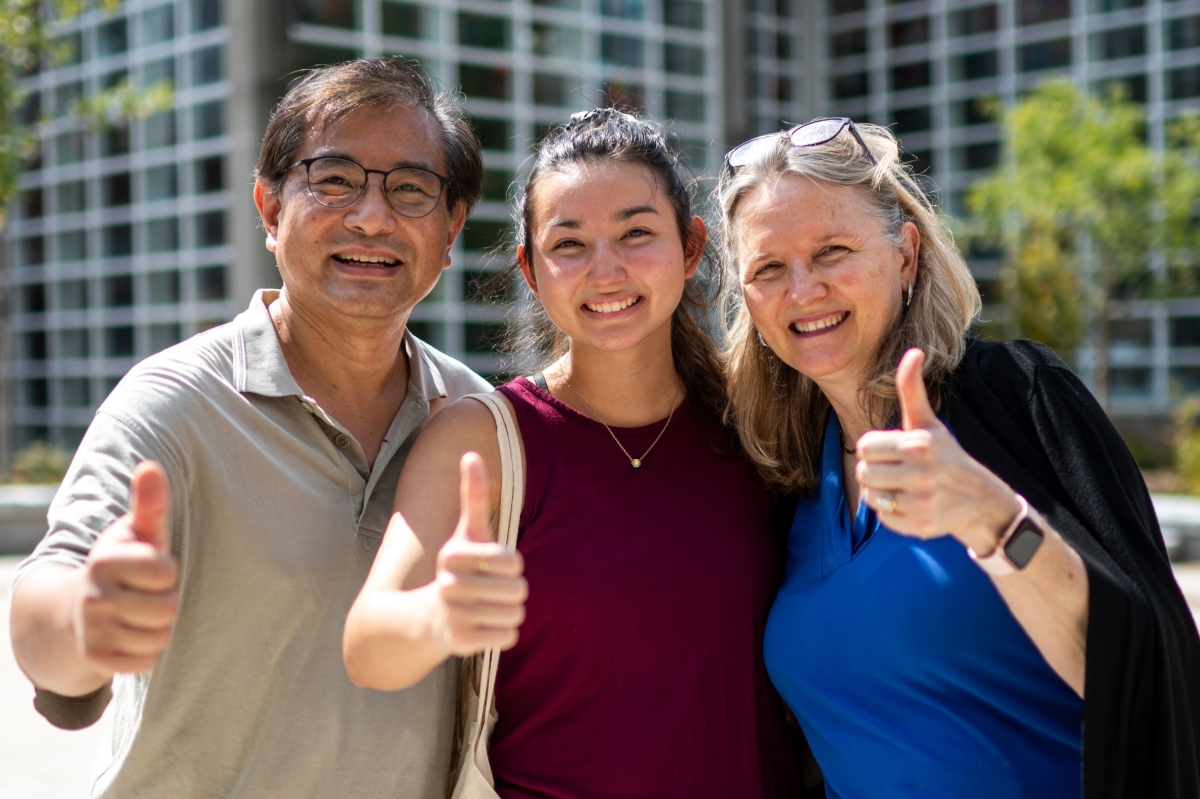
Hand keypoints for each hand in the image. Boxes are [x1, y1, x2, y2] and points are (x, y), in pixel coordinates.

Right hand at [73, 461, 178, 676]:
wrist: (78, 610)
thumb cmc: (124, 564)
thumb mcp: (137, 534)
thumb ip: (149, 504)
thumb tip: (150, 467)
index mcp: (105, 560)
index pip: (166, 571)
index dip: (165, 571)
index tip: (148, 567)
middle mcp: (93, 596)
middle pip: (167, 608)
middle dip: (165, 601)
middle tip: (144, 594)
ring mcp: (91, 630)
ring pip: (159, 636)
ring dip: (158, 627)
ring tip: (138, 613)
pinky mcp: (96, 659)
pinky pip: (147, 660)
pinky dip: (147, 650)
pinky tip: (130, 635)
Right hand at [430, 453, 525, 655]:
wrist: (425, 619)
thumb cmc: (457, 569)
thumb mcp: (466, 533)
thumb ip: (474, 497)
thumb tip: (471, 453)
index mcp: (453, 555)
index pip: (512, 562)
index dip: (511, 567)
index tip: (493, 568)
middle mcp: (449, 584)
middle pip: (518, 591)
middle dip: (512, 593)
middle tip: (493, 593)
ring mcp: (453, 615)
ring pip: (515, 615)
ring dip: (508, 613)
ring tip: (488, 610)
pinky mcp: (460, 643)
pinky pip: (507, 637)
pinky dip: (502, 634)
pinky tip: (484, 627)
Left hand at [855, 349, 1020, 553]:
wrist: (979, 500)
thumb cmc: (944, 455)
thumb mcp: (928, 422)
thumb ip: (911, 389)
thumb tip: (913, 351)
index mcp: (918, 445)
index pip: (864, 446)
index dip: (873, 448)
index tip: (891, 450)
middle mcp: (919, 475)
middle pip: (863, 472)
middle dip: (874, 470)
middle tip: (895, 469)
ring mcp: (920, 503)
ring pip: (871, 496)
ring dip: (881, 492)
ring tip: (901, 486)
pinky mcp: (918, 526)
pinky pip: (883, 519)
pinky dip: (892, 513)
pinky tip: (910, 504)